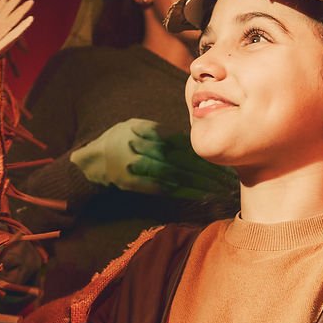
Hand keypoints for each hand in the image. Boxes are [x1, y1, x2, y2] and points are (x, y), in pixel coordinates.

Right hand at [70, 118, 234, 198]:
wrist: (92, 160)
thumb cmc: (120, 140)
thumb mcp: (138, 126)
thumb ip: (163, 133)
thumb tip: (191, 140)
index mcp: (149, 132)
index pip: (185, 144)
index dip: (205, 154)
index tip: (224, 162)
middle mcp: (147, 148)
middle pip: (185, 161)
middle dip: (209, 171)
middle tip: (230, 180)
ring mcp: (141, 167)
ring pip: (177, 176)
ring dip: (201, 184)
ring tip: (221, 190)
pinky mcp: (137, 184)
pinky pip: (164, 189)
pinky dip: (184, 193)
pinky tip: (200, 196)